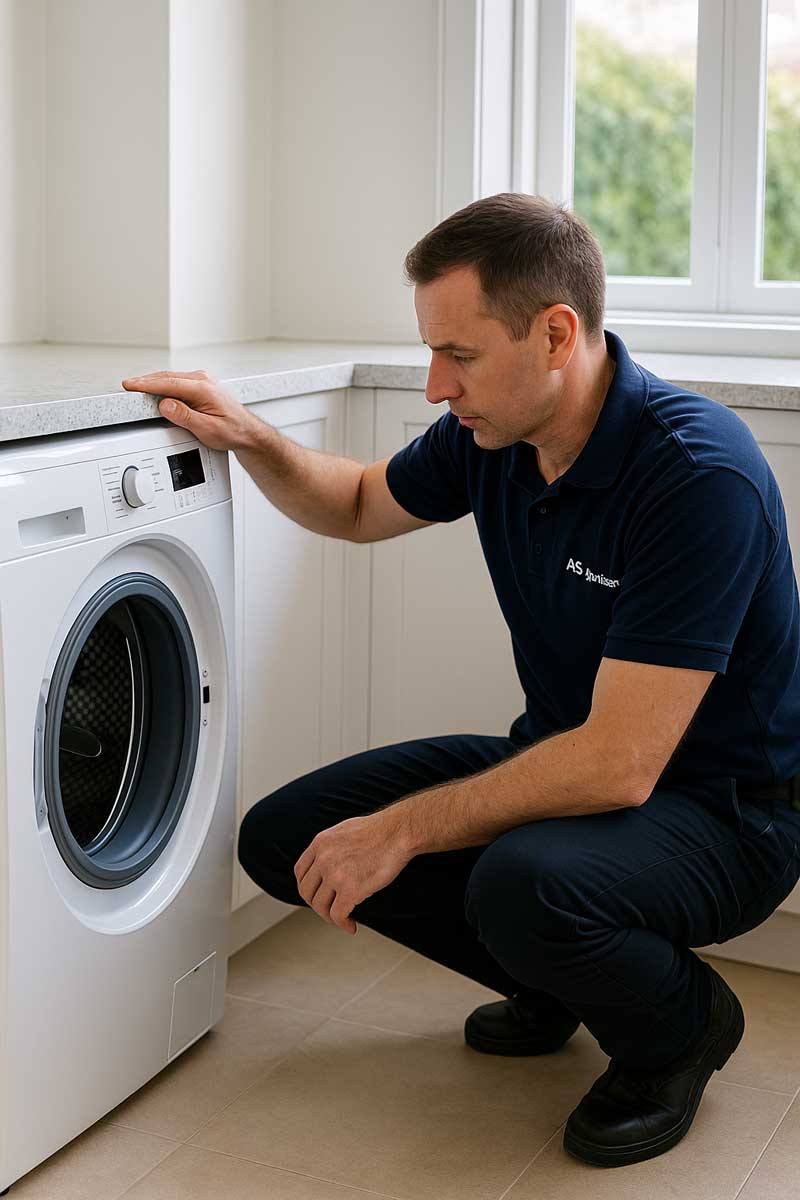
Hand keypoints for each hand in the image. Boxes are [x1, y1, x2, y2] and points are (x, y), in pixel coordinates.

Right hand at [121, 369, 259, 451]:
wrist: (247, 432)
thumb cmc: (232, 431)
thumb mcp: (207, 428)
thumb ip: (185, 416)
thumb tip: (165, 405)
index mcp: (203, 388)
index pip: (169, 384)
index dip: (147, 385)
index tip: (131, 385)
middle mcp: (202, 380)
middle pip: (167, 377)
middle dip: (145, 381)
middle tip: (127, 385)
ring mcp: (201, 381)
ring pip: (171, 378)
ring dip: (153, 382)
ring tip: (136, 387)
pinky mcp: (200, 386)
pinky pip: (176, 382)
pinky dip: (163, 384)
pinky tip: (154, 389)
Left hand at [294, 813, 412, 933]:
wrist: (398, 832)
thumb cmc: (379, 831)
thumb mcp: (343, 831)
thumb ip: (330, 848)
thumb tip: (325, 864)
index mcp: (320, 843)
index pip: (300, 872)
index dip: (306, 887)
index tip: (316, 895)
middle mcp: (323, 859)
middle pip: (306, 892)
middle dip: (317, 905)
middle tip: (329, 910)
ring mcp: (336, 874)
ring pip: (320, 906)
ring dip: (330, 916)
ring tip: (342, 918)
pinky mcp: (351, 890)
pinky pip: (338, 915)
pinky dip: (343, 924)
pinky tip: (351, 925)